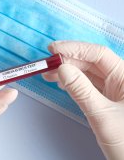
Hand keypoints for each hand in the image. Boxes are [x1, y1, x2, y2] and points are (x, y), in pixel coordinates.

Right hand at [42, 41, 123, 159]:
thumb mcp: (101, 114)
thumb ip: (81, 90)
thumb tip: (62, 69)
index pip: (98, 54)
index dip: (75, 48)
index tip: (53, 49)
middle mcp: (121, 80)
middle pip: (91, 62)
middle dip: (68, 60)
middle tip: (46, 63)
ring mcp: (115, 91)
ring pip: (88, 73)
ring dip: (68, 71)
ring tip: (48, 74)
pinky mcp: (107, 101)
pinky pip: (88, 85)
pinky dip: (73, 83)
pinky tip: (61, 83)